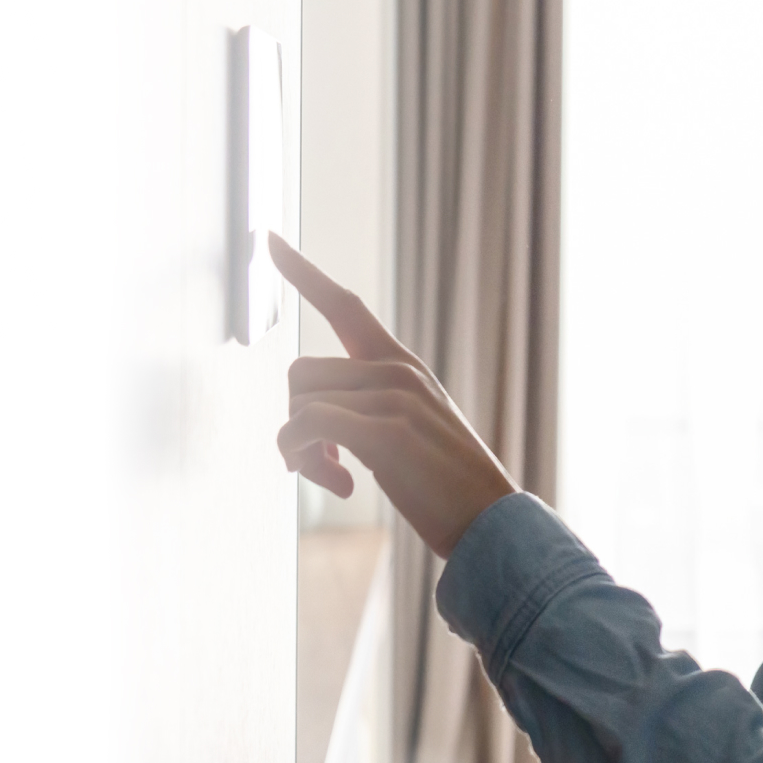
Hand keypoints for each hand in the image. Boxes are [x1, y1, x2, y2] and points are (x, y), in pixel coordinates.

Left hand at [270, 233, 519, 556]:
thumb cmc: (447, 488)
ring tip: (335, 479)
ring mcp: (393, 397)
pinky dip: (305, 459)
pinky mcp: (385, 431)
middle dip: (295, 422)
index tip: (269, 239)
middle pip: (301, 372)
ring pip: (300, 402)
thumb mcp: (411, 430)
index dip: (303, 272)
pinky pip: (307, 425)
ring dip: (300, 451)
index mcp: (402, 365)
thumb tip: (312, 421)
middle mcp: (396, 371)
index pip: (343, 305)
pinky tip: (343, 487)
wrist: (493, 524)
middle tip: (322, 466)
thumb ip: (370, 408)